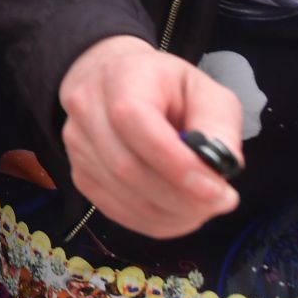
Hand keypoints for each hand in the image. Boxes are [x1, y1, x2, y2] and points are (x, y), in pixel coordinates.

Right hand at [58, 35, 242, 237]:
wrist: (112, 80)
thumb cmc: (165, 87)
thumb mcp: (204, 90)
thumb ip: (217, 124)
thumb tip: (221, 168)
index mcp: (120, 76)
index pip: (134, 120)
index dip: (176, 162)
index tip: (218, 189)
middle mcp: (86, 107)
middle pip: (127, 166)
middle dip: (182, 197)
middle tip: (222, 202)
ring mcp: (76, 143)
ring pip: (123, 195)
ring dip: (172, 213)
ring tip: (204, 206)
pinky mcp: (78, 173)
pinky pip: (117, 211)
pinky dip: (154, 221)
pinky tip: (178, 211)